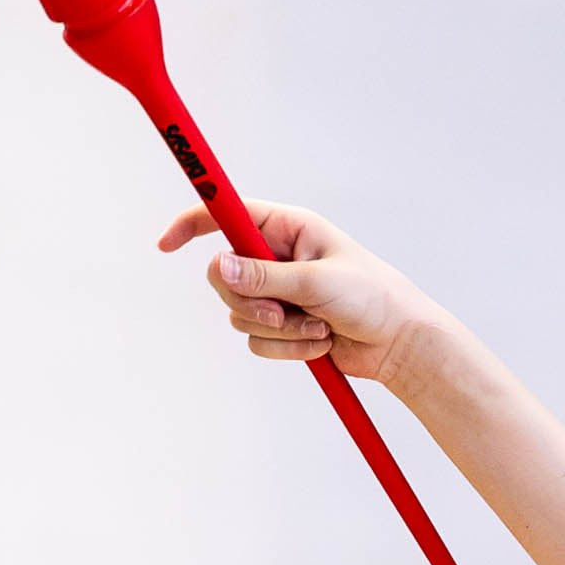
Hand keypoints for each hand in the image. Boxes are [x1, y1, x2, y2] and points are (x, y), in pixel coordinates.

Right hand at [157, 199, 445, 392]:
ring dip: (279, 329)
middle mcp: (276, 256)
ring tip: (318, 327)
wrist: (398, 342)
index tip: (166, 245)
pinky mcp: (281, 325)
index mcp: (288, 228)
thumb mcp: (319, 282)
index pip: (226, 215)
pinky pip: (256, 341)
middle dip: (251, 301)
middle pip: (223, 276)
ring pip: (239, 314)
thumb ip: (266, 277)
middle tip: (283, 312)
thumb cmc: (373, 297)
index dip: (191, 224)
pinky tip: (319, 343)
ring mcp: (277, 292)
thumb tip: (218, 266)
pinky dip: (287, 348)